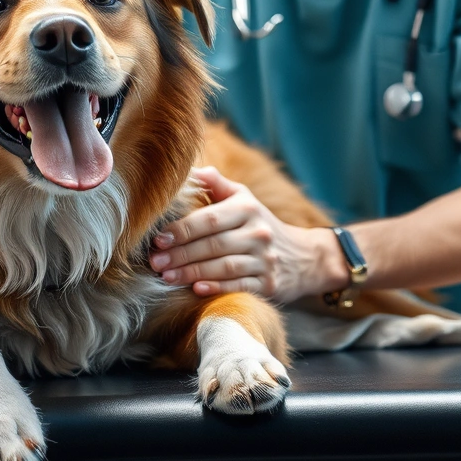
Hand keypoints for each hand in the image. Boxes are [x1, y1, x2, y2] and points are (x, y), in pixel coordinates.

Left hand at [150, 167, 346, 301]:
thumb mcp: (244, 199)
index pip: (210, 219)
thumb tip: (188, 171)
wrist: (305, 256)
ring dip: (192, 273)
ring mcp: (265, 260)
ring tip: (167, 277)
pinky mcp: (269, 284)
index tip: (158, 239)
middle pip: (213, 245)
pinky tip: (196, 290)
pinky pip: (239, 285)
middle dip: (180, 254)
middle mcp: (258, 233)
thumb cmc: (260, 224)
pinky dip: (216, 288)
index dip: (182, 230)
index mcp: (247, 209)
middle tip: (155, 263)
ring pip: (223, 266)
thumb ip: (216, 185)